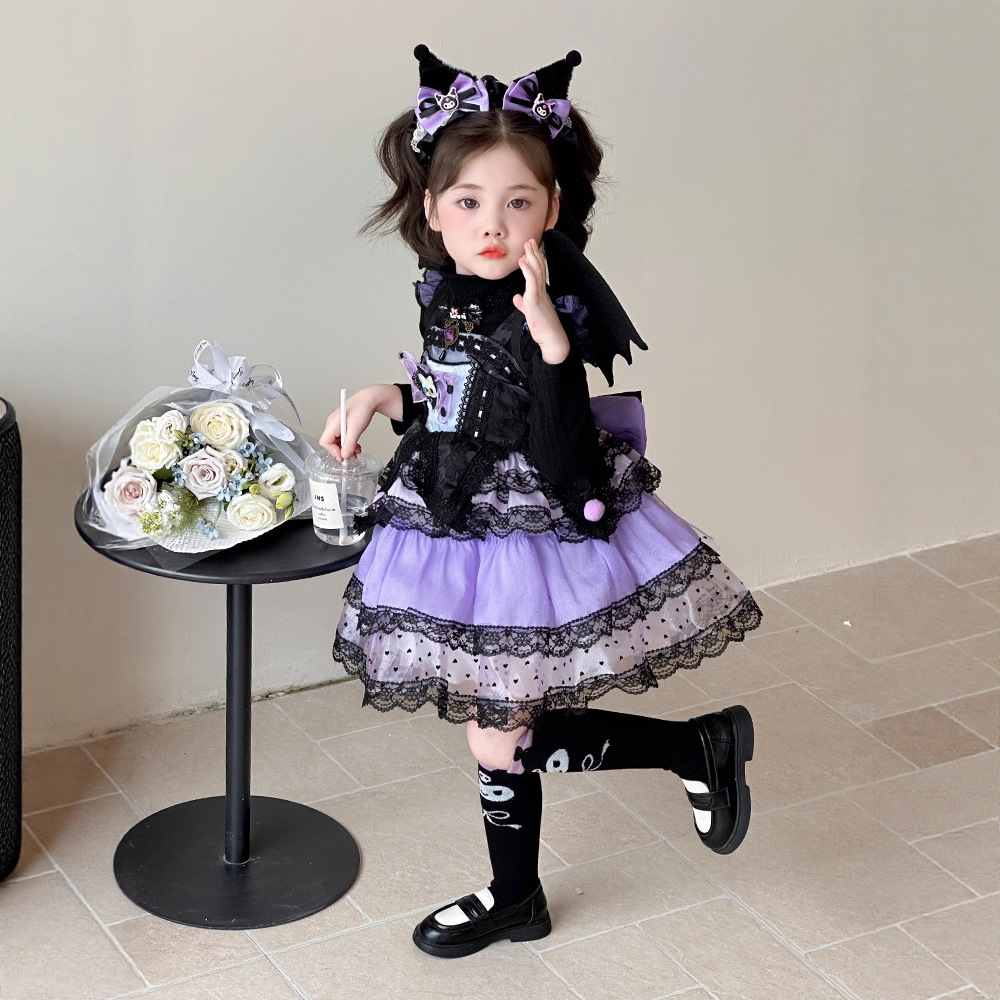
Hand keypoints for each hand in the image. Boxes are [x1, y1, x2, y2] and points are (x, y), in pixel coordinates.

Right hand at [319, 386, 379, 460]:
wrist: (370, 399)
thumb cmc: (362, 408)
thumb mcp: (356, 429)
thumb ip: (349, 444)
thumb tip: (345, 455)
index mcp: (332, 424)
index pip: (325, 442)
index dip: (333, 451)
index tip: (343, 458)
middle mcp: (333, 424)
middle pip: (331, 443)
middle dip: (342, 451)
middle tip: (352, 456)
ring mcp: (338, 425)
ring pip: (338, 442)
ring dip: (347, 449)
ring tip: (356, 451)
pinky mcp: (344, 425)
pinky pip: (344, 438)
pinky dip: (350, 444)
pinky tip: (356, 445)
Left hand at [513, 238, 569, 361]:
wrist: (553, 340)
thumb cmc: (544, 329)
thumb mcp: (530, 313)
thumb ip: (523, 304)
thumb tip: (516, 298)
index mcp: (541, 293)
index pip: (539, 272)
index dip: (535, 259)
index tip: (531, 248)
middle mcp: (542, 291)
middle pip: (539, 267)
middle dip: (534, 253)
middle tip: (530, 240)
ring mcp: (539, 295)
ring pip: (536, 271)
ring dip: (531, 257)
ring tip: (528, 244)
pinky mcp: (535, 301)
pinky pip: (531, 282)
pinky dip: (527, 270)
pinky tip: (523, 261)